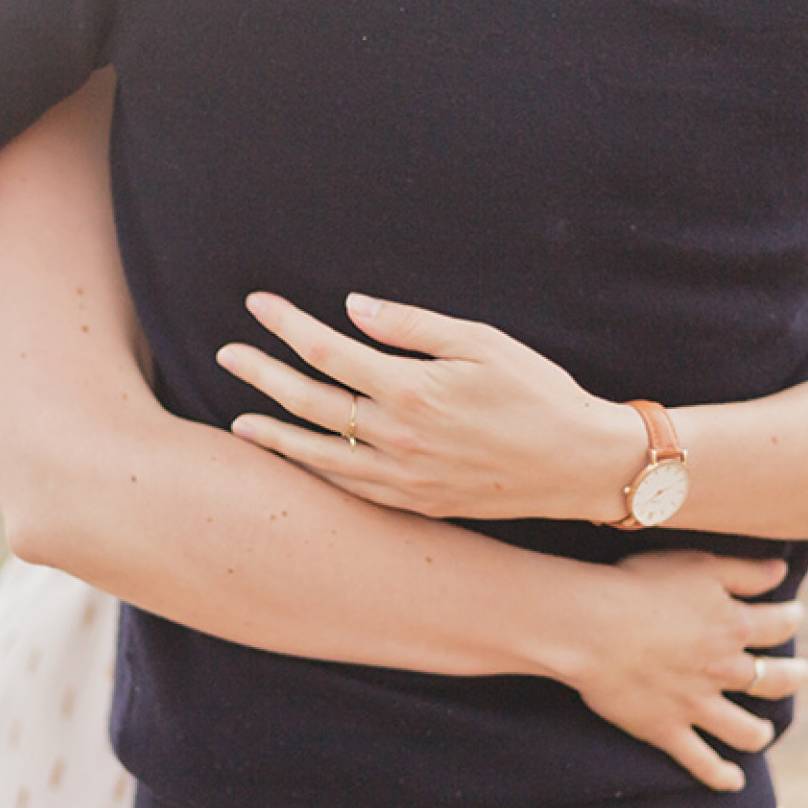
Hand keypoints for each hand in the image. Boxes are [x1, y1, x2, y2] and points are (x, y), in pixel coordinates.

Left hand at [218, 291, 639, 521]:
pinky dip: (315, 474)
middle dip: (262, 375)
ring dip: (275, 437)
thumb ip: (412, 325)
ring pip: (320, 456)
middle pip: (309, 402)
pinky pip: (350, 489)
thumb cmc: (539, 393)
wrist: (580, 465)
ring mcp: (402, 478)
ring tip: (239, 423)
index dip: (286, 325)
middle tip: (227, 355)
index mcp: (411, 390)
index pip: (327, 350)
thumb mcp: (482, 343)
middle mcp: (397, 438)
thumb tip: (352, 308)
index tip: (257, 304)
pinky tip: (297, 462)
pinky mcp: (414, 504)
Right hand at [559, 552, 807, 790]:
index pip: (781, 624)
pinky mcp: (666, 729)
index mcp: (734, 626)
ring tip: (762, 731)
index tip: (792, 614)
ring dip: (760, 731)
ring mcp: (697, 705)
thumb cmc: (639, 587)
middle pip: (776, 681)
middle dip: (792, 677)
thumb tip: (780, 571)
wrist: (591, 627)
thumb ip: (743, 572)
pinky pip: (700, 761)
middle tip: (797, 674)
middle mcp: (724, 670)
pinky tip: (732, 781)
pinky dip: (719, 775)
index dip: (790, 617)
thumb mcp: (697, 565)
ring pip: (746, 730)